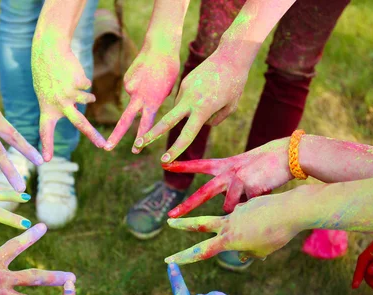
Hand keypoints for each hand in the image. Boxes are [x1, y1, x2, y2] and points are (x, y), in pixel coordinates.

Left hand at [32, 39, 104, 160]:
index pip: (45, 131)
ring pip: (88, 100)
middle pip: (80, 123)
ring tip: (74, 83)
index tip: (47, 160)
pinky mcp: (79, 83)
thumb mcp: (47, 93)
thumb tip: (81, 112)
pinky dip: (83, 82)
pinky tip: (73, 74)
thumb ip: (59, 106)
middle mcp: (59, 104)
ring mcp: (70, 94)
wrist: (49, 51)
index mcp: (47, 108)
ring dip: (86, 95)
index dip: (47, 145)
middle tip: (103, 146)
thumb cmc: (46, 73)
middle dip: (93, 136)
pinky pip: (87, 87)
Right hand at [105, 46, 179, 150]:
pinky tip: (144, 74)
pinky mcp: (126, 80)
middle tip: (107, 148)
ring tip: (151, 79)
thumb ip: (155, 101)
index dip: (141, 139)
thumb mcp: (168, 90)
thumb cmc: (169, 69)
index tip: (135, 151)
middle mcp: (139, 97)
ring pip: (133, 98)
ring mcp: (130, 88)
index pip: (145, 125)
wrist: (160, 47)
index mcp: (153, 102)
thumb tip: (144, 105)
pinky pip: (131, 87)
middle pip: (125, 120)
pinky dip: (137, 84)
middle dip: (116, 136)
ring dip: (140, 93)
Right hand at [133, 47, 252, 162]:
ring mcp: (185, 90)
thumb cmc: (235, 84)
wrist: (230, 56)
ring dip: (187, 111)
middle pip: (167, 122)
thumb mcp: (230, 107)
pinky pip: (183, 98)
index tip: (165, 160)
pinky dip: (190, 99)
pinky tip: (204, 88)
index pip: (187, 135)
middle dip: (151, 135)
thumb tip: (199, 124)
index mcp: (203, 109)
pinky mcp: (184, 82)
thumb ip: (214, 120)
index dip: (175, 149)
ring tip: (211, 95)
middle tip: (138, 144)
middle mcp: (190, 100)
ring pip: (179, 109)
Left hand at [163, 139, 292, 216]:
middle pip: (203, 193)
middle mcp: (228, 173)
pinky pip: (248, 208)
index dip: (181, 164)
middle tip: (170, 216)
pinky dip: (254, 206)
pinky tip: (263, 194)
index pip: (199, 164)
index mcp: (224, 165)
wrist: (288, 155)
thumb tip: (225, 204)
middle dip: (186, 206)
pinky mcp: (252, 189)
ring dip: (238, 208)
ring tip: (251, 196)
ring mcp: (239, 181)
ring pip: (229, 207)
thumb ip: (231, 182)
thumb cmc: (265, 162)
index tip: (163, 164)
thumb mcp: (242, 165)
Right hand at [165, 194, 301, 263]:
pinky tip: (273, 221)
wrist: (291, 209)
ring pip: (230, 221)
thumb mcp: (262, 250)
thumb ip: (248, 253)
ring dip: (244, 230)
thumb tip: (243, 255)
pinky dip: (257, 222)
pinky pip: (248, 216)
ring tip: (266, 232)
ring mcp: (236, 211)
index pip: (201, 251)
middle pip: (200, 223)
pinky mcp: (247, 203)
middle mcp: (228, 223)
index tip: (169, 259)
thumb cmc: (277, 234)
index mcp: (229, 239)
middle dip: (183, 224)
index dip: (184, 257)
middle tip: (169, 221)